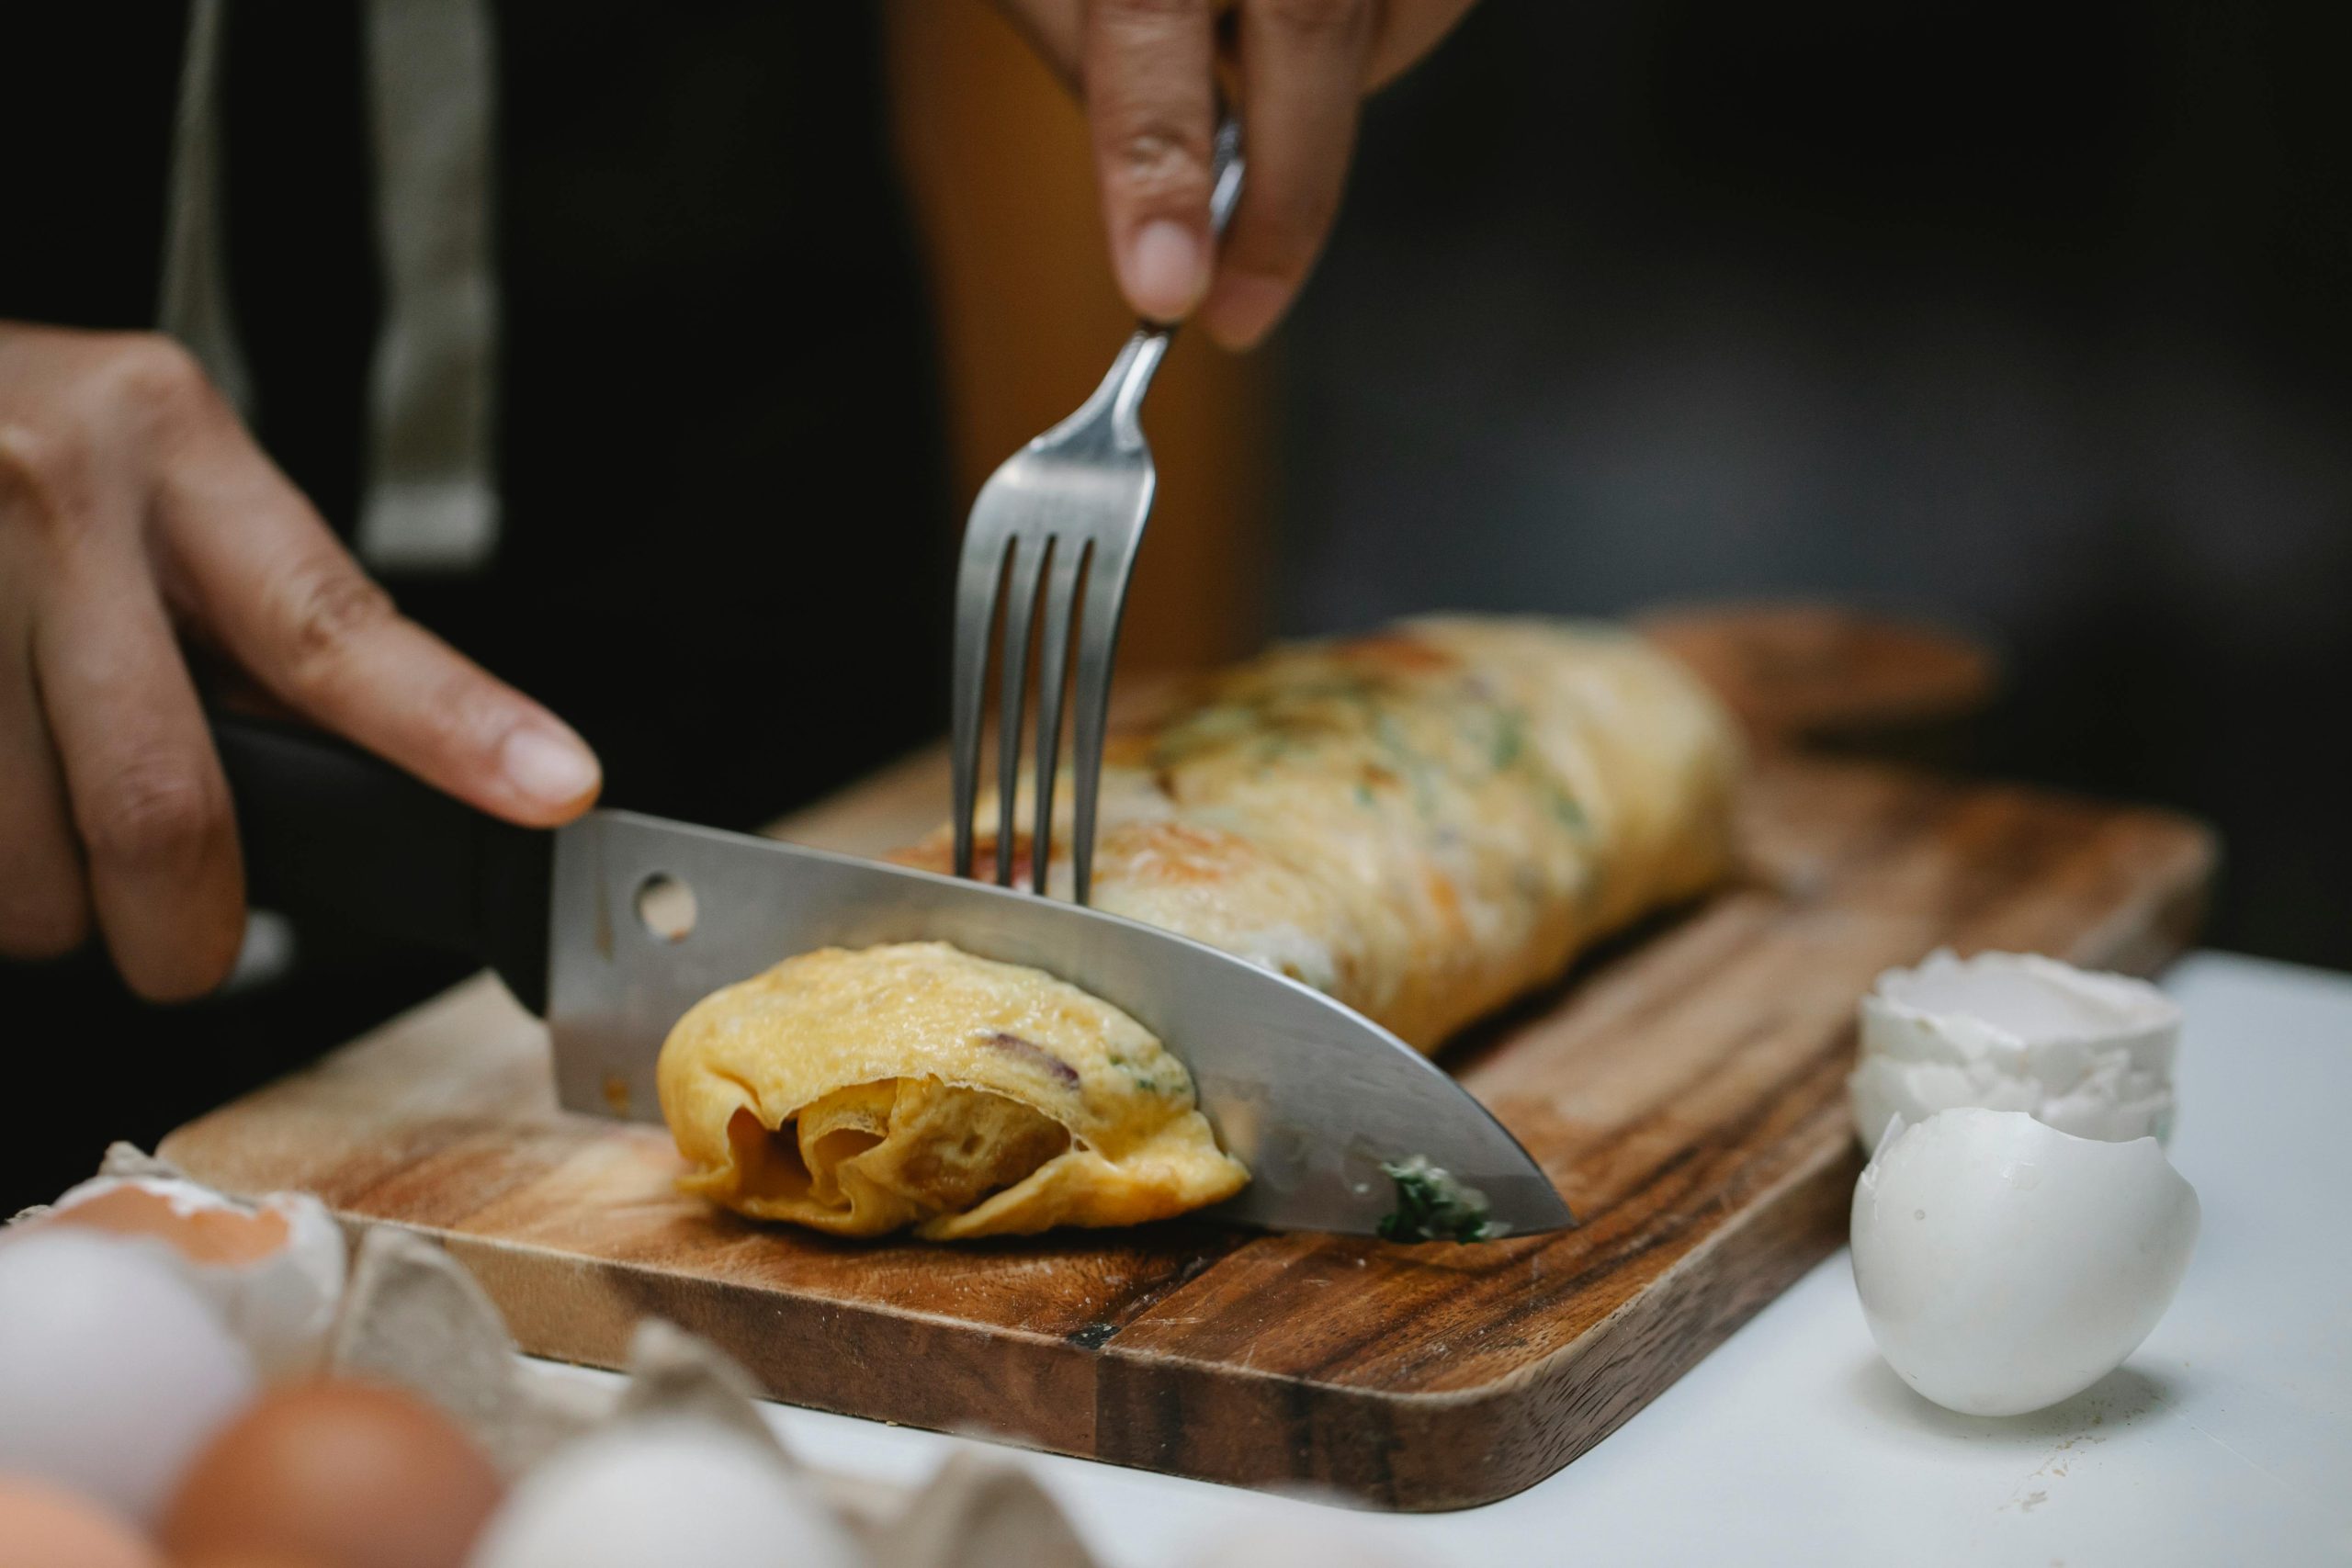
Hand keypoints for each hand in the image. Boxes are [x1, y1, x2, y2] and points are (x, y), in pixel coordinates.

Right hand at [0, 324, 599, 998]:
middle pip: (161, 808)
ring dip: (40, 905)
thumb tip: (386, 766)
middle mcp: (46, 493)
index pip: (332, 624)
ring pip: (20, 868)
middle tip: (181, 943)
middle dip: (181, 931)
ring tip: (30, 824)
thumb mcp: (148, 471)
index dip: (454, 728)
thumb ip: (252, 610)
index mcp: (166, 445)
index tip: (555, 789)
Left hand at [993, 0, 1477, 347]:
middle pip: (1309, 23)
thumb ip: (1086, 52)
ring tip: (1253, 60)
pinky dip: (1375, 29)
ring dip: (1330, 84)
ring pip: (1388, 18)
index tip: (1167, 290)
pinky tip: (1308, 17)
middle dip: (1282, 194)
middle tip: (1241, 300)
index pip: (1149, 20)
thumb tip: (1160, 194)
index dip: (1154, 161)